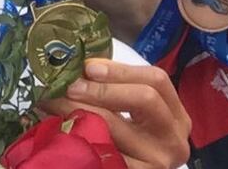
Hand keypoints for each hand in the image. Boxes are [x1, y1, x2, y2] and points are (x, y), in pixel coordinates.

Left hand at [40, 59, 190, 168]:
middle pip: (144, 98)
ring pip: (116, 126)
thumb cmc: (126, 142)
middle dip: (101, 88)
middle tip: (69, 86)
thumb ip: (114, 89)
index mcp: (175, 115)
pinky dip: (77, 137)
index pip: (156, 80)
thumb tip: (78, 67)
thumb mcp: (131, 115)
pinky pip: (103, 152)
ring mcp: (157, 160)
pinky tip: (59, 129)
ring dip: (78, 109)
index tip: (88, 67)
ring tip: (52, 102)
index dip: (120, 70)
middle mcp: (173, 138)